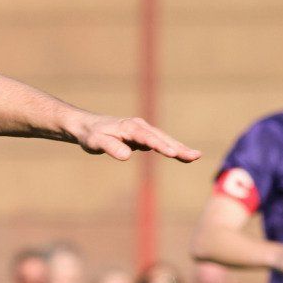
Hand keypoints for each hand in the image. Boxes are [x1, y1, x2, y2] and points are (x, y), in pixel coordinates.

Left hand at [74, 114, 200, 163]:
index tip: (173, 153)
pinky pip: (159, 142)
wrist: (86, 126)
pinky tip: (181, 155)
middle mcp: (139, 126)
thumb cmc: (91, 134)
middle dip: (179, 147)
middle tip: (196, 156)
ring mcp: (142, 130)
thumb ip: (111, 147)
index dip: (161, 146)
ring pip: (163, 139)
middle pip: (162, 138)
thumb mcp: (96, 142)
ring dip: (179, 148)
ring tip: (195, 156)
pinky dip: (171, 148)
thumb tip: (127, 155)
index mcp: (130, 127)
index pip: (148, 138)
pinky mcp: (141, 136)